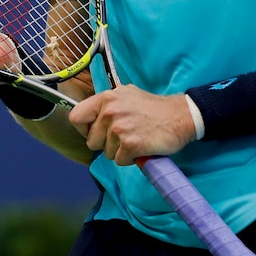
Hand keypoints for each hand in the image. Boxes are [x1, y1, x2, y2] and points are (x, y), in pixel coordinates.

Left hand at [69, 84, 196, 165]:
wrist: (180, 116)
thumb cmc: (153, 108)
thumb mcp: (127, 94)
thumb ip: (108, 104)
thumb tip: (91, 115)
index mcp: (107, 98)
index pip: (76, 117)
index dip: (84, 129)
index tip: (95, 132)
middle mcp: (110, 111)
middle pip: (91, 141)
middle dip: (106, 143)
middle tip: (123, 137)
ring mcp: (120, 128)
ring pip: (106, 153)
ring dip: (119, 151)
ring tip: (135, 139)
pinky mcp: (130, 144)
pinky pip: (120, 161)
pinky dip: (130, 159)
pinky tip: (141, 147)